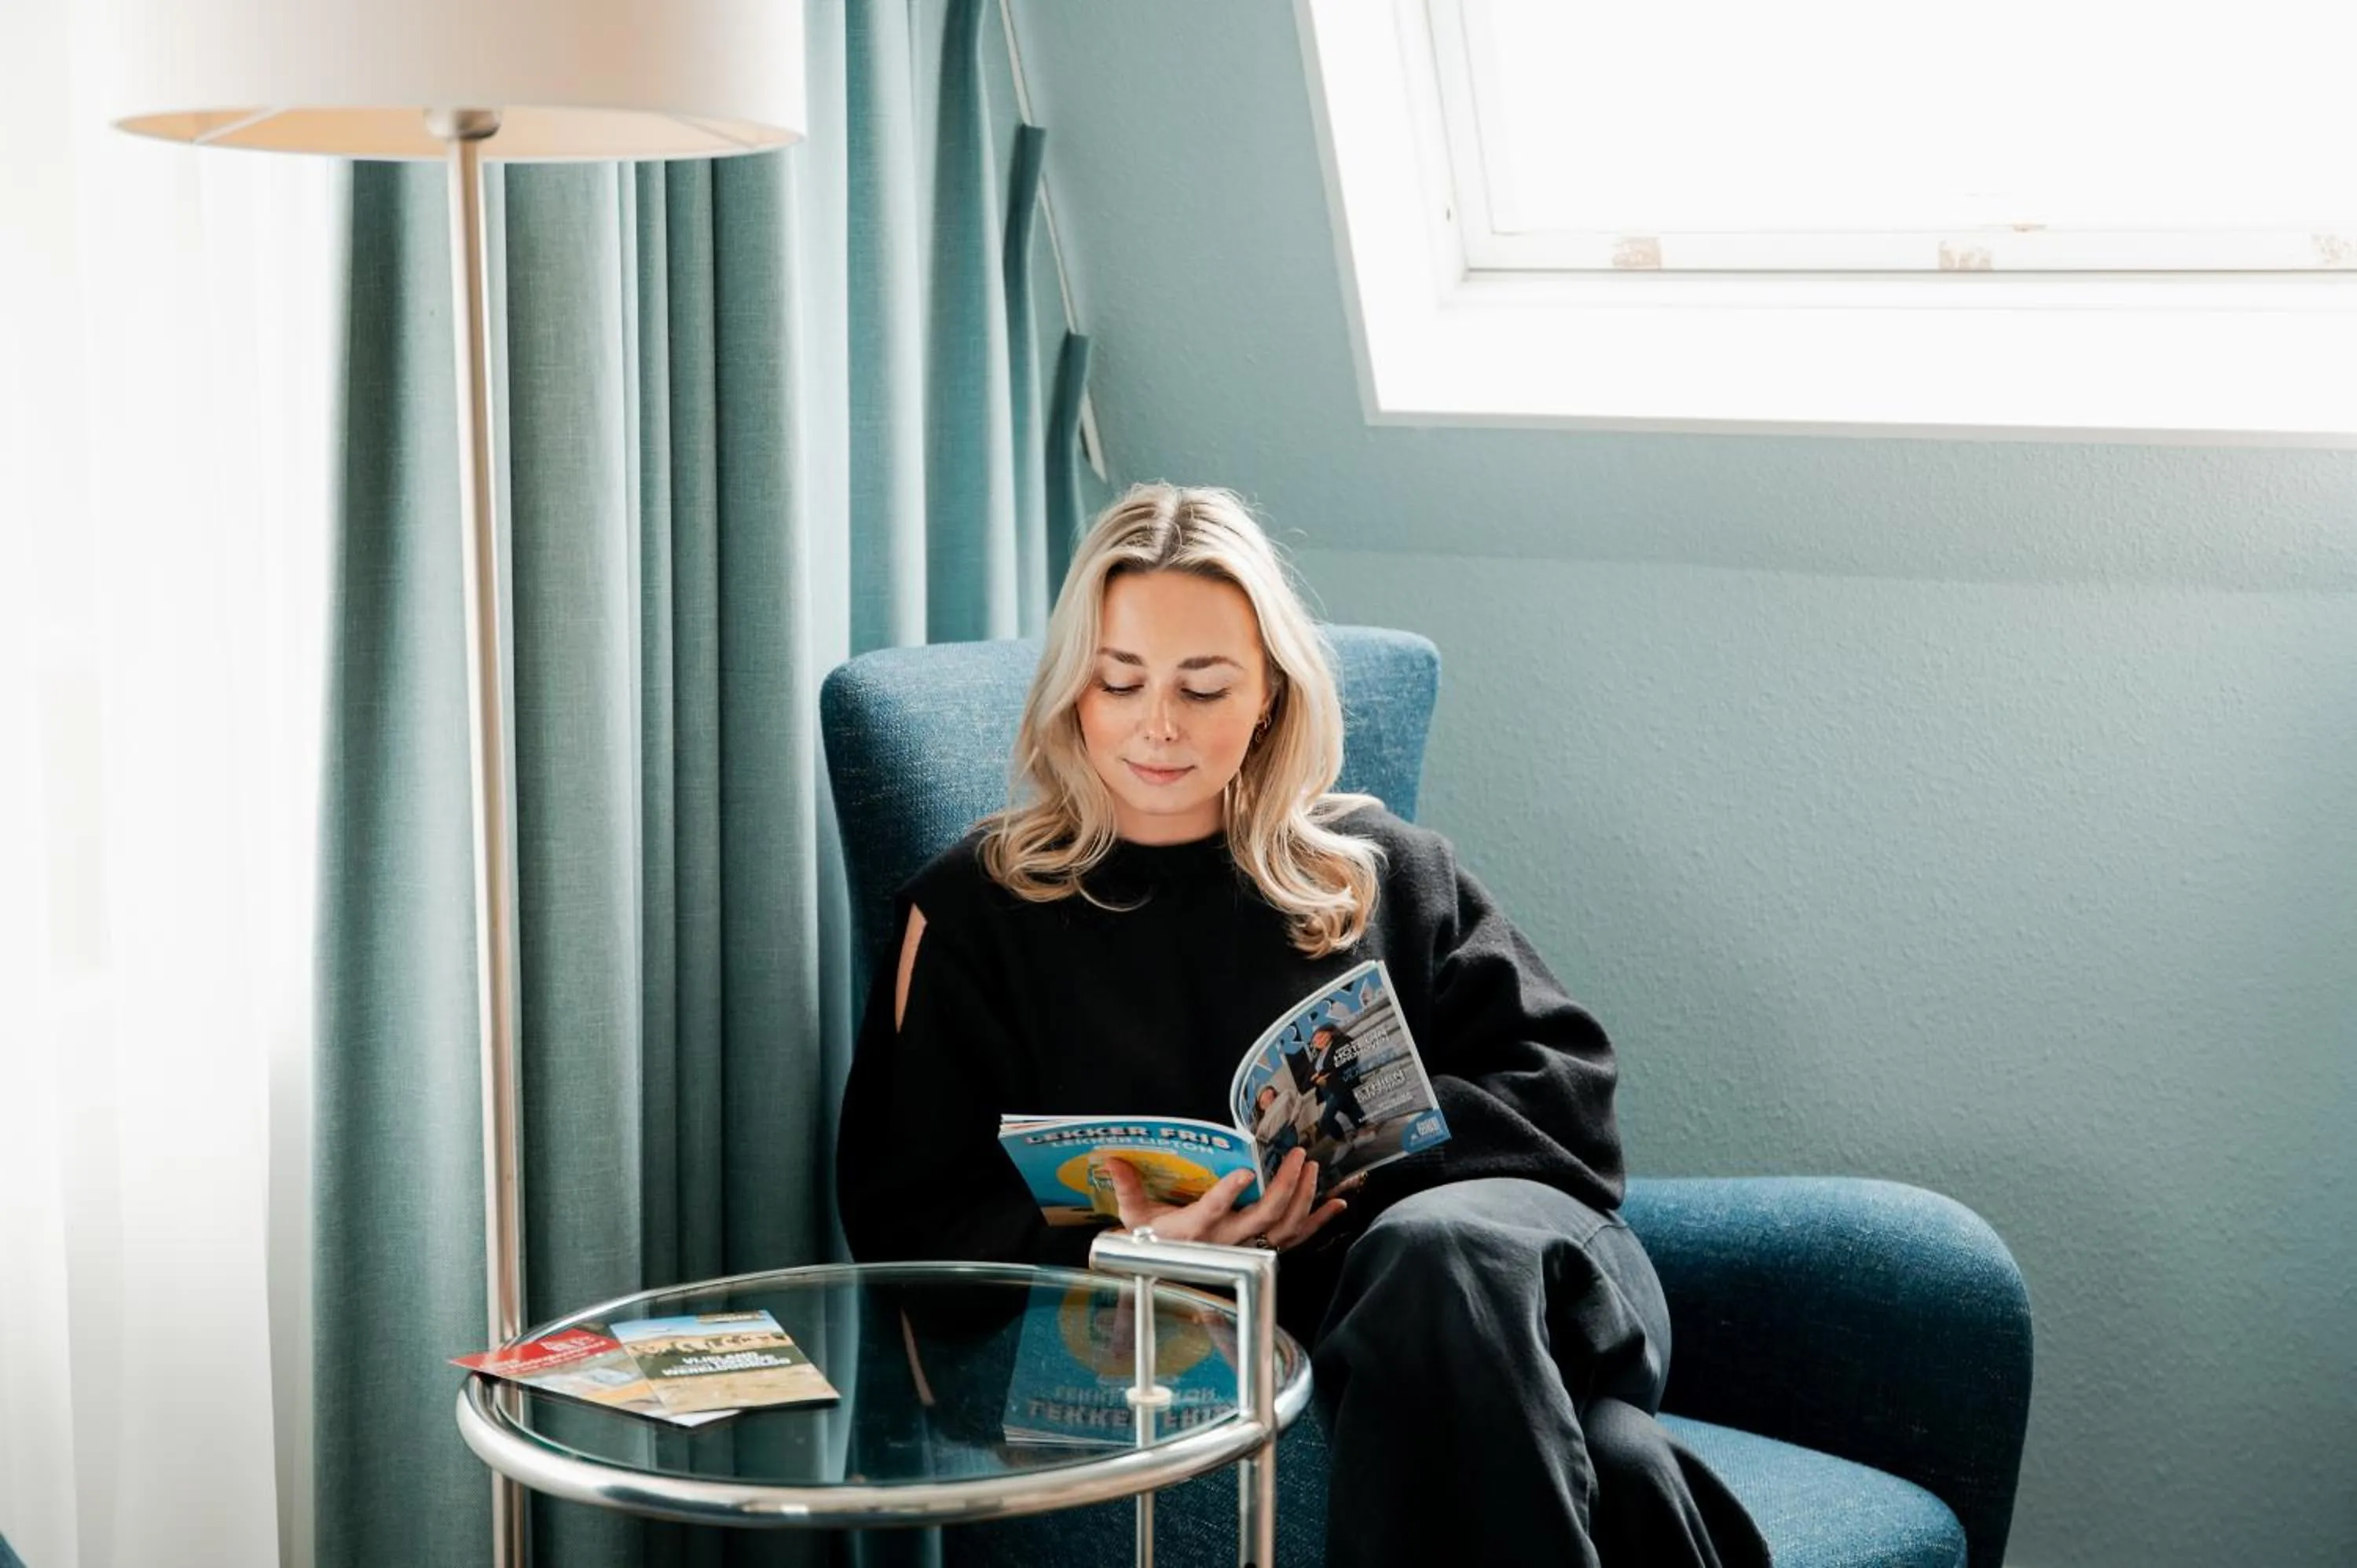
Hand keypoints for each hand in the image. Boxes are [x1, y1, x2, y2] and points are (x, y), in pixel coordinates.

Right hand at [1101, 1147, 1349, 1251]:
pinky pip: (1297, 1238)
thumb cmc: (1149, 1242)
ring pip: (1284, 1227)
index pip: (1213, 1211)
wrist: (1164, 1270)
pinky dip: (1319, 1221)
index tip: (1244, 1172)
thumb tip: (1111, 1160)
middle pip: (1263, 1218)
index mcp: (1196, 1229)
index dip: (1229, 1194)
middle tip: (1296, 1156)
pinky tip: (1336, 1203)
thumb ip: (1127, 1188)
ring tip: (1310, 1168)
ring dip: (1303, 1198)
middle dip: (1284, 1186)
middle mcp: (1227, 1240)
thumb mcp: (1133, 1217)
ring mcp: (1248, 1247)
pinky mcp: (1262, 1249)